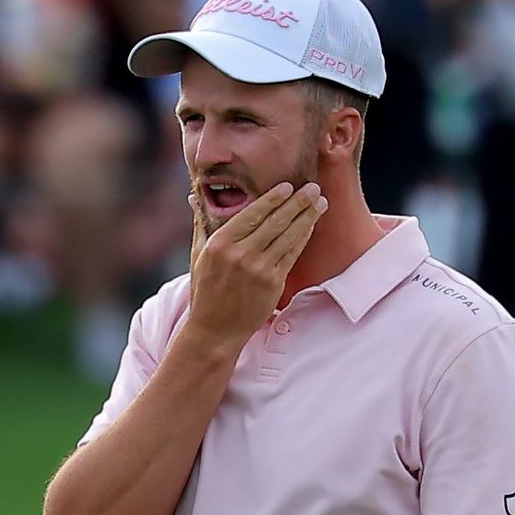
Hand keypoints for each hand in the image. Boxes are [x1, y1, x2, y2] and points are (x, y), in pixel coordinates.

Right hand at [186, 182, 326, 346]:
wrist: (215, 328)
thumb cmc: (205, 290)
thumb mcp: (198, 254)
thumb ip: (200, 223)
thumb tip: (194, 195)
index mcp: (220, 243)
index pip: (252, 213)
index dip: (273, 198)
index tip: (288, 185)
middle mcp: (240, 254)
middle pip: (275, 221)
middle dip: (298, 202)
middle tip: (314, 187)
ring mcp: (258, 269)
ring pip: (288, 236)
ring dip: (307, 217)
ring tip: (320, 203)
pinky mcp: (273, 283)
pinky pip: (292, 255)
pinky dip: (303, 238)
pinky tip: (311, 226)